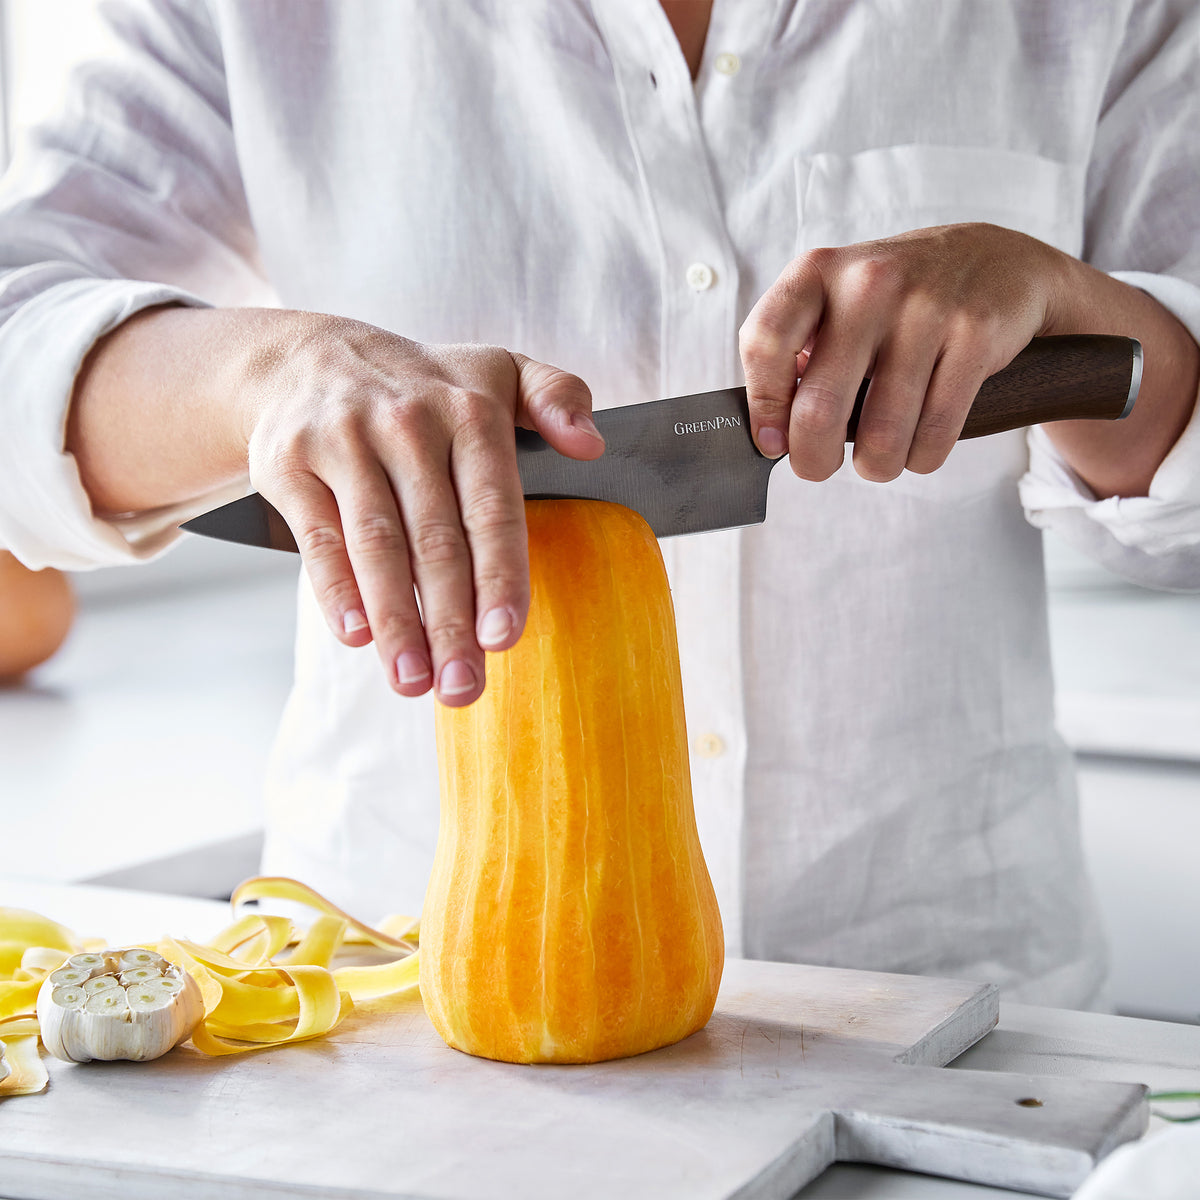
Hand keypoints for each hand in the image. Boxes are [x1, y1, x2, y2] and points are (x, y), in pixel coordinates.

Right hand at [244, 316, 602, 704]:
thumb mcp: (499, 370)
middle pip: (435, 541)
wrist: (307, 358)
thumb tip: (592, 446)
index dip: (499, 576)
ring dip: (396, 622)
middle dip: (448, 622)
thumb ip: (557, 398)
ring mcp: (346, 442)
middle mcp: (409, 424)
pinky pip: (319, 537)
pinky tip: (357, 636)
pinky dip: (336, 589)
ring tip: (413, 680)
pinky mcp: (291, 462)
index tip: (504, 637)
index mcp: (469, 413)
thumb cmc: (422, 386)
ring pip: (377, 546)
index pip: (492, 508)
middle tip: (463, 686)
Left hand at [739, 223, 1069, 481]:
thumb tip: (774, 432)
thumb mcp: (835, 300)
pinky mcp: (975, 335)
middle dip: (814, 459)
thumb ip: (796, 352)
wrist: (994, 259)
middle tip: (819, 466)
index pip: (765, 343)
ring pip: (882, 436)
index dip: (762, 406)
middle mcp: (869, 284)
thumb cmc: (895, 297)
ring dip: (876, 466)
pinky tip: (917, 447)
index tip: (771, 442)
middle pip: (819, 407)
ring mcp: (926, 308)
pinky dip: (921, 457)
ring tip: (878, 458)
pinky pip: (935, 433)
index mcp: (818, 272)